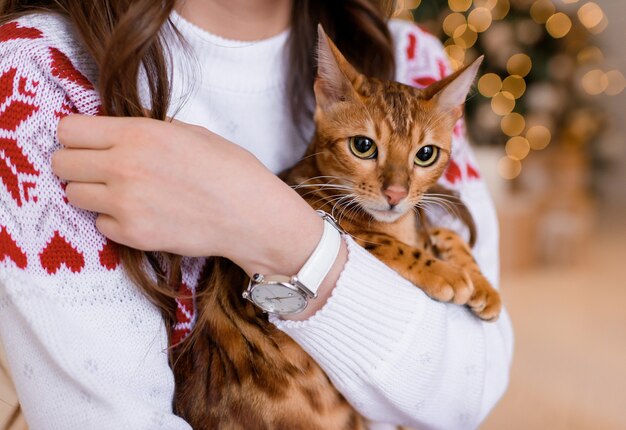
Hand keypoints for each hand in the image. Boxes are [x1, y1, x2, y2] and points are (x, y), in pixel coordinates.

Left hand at [52, 115, 323, 276]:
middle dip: (76, 164)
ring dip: (92, 192)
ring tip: (123, 192)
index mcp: (137, 133)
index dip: (75, 135)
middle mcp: (123, 167)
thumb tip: (118, 133)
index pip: (68, 130)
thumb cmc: (230, 170)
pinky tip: (142, 214)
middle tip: (100, 168)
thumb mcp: (190, 132)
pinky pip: (100, 224)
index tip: (87, 142)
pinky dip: (115, 219)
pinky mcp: (132, 235)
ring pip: (73, 195)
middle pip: (61, 163)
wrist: (252, 216)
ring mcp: (125, 204)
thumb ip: (146, 130)